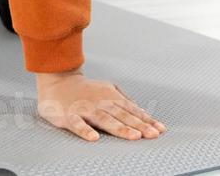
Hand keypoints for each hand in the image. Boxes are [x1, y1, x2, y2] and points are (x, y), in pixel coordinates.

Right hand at [35, 70, 166, 142]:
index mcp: (112, 98)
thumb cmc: (86, 90)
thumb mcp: (108, 90)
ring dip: (120, 128)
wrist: (59, 82)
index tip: (160, 130)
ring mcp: (85, 109)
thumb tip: (144, 111)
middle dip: (139, 125)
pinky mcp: (69, 115)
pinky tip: (94, 138)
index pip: (133, 110)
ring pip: (105, 119)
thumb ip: (125, 100)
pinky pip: (78, 124)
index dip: (147, 120)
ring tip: (133, 136)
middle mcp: (101, 103)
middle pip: (123, 115)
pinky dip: (85, 131)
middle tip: (153, 134)